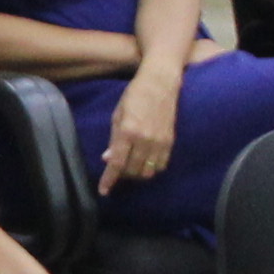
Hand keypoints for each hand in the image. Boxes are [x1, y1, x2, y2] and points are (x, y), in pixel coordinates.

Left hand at [98, 58, 181, 193]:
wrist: (160, 82)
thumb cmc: (134, 95)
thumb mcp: (117, 114)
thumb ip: (114, 139)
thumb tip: (108, 159)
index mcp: (128, 131)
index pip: (117, 163)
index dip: (109, 180)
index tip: (103, 191)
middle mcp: (144, 139)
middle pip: (132, 171)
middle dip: (123, 175)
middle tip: (117, 170)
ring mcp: (159, 141)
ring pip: (148, 172)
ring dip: (137, 173)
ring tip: (130, 166)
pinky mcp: (170, 141)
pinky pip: (161, 165)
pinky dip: (151, 168)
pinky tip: (145, 161)